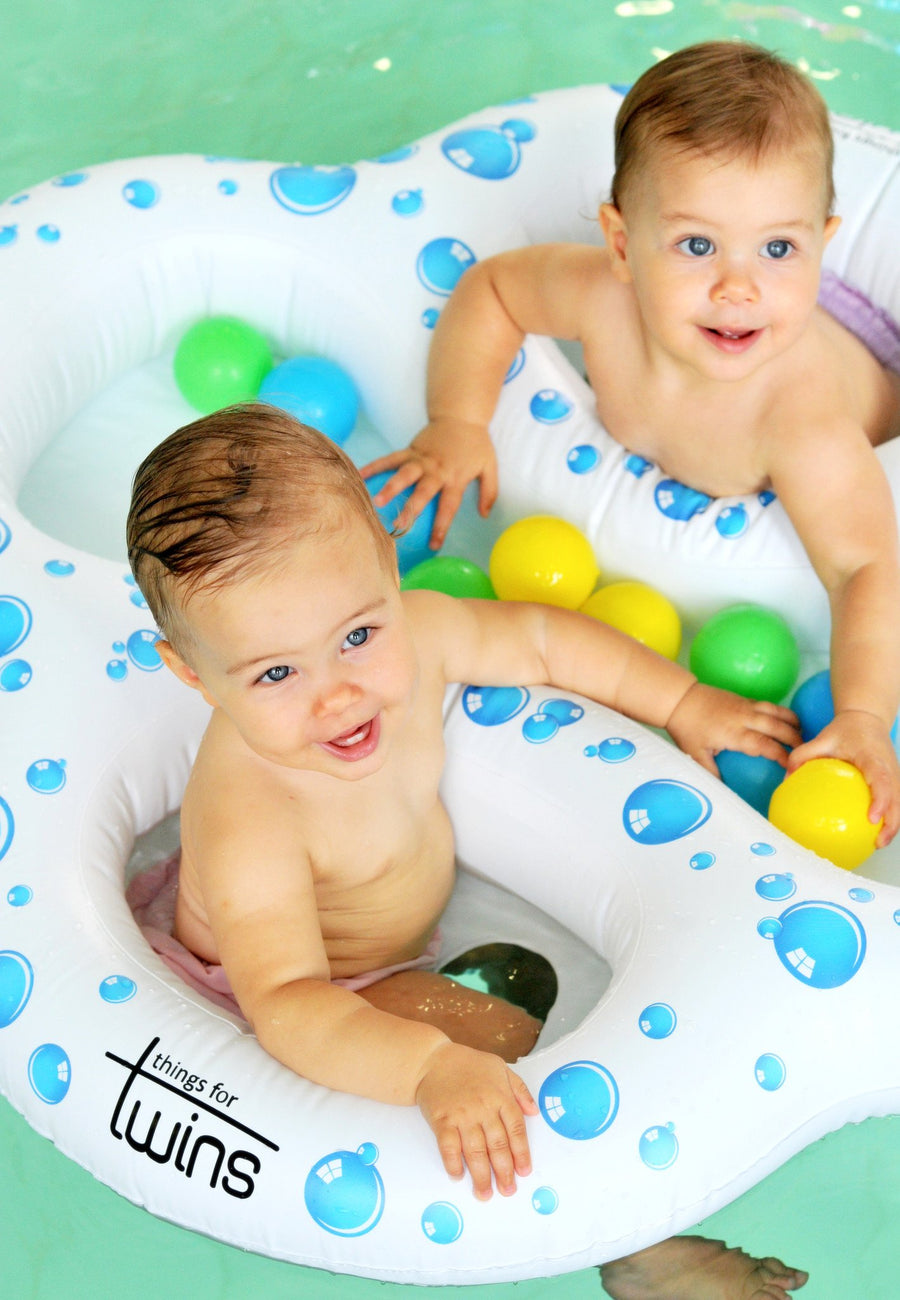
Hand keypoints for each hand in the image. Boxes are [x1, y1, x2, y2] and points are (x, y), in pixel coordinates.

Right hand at [361, 418, 497, 549]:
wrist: (461, 415)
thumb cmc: (476, 444)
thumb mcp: (490, 466)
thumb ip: (489, 492)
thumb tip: (484, 515)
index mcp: (456, 477)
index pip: (449, 506)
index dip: (441, 526)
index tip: (433, 545)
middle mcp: (437, 470)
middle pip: (422, 492)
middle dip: (410, 510)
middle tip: (398, 526)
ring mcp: (421, 459)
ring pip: (403, 474)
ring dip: (389, 488)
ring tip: (375, 501)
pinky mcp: (411, 449)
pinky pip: (391, 458)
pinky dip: (375, 466)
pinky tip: (359, 474)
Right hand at [415, 1041, 536, 1200]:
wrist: (432, 1060)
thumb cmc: (467, 1064)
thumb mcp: (500, 1067)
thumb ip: (519, 1089)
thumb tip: (534, 1111)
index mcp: (500, 1096)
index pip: (516, 1130)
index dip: (522, 1153)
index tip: (524, 1171)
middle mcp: (483, 1108)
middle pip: (498, 1146)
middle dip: (504, 1172)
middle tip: (507, 1190)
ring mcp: (462, 1115)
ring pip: (475, 1152)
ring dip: (481, 1176)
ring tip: (485, 1194)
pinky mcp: (442, 1120)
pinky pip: (449, 1147)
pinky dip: (454, 1164)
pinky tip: (458, 1176)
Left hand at [666, 682, 801, 775]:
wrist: (679, 698)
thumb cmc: (686, 728)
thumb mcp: (695, 754)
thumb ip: (711, 773)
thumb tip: (722, 793)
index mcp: (734, 733)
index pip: (764, 745)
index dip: (781, 755)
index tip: (791, 766)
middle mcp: (744, 717)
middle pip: (777, 726)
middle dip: (794, 738)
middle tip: (805, 751)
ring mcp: (745, 705)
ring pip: (776, 711)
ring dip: (792, 721)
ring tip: (803, 733)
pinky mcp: (743, 698)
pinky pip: (768, 705)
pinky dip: (781, 712)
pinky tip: (786, 720)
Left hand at [786, 709, 899, 846]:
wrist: (867, 718)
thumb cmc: (845, 730)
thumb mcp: (822, 738)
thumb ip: (803, 755)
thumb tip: (786, 777)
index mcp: (873, 757)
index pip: (882, 780)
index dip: (881, 800)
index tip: (872, 818)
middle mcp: (889, 767)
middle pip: (898, 798)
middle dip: (892, 822)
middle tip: (877, 842)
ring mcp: (895, 775)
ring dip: (893, 824)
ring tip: (877, 843)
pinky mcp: (895, 780)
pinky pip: (896, 801)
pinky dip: (890, 817)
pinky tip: (875, 832)